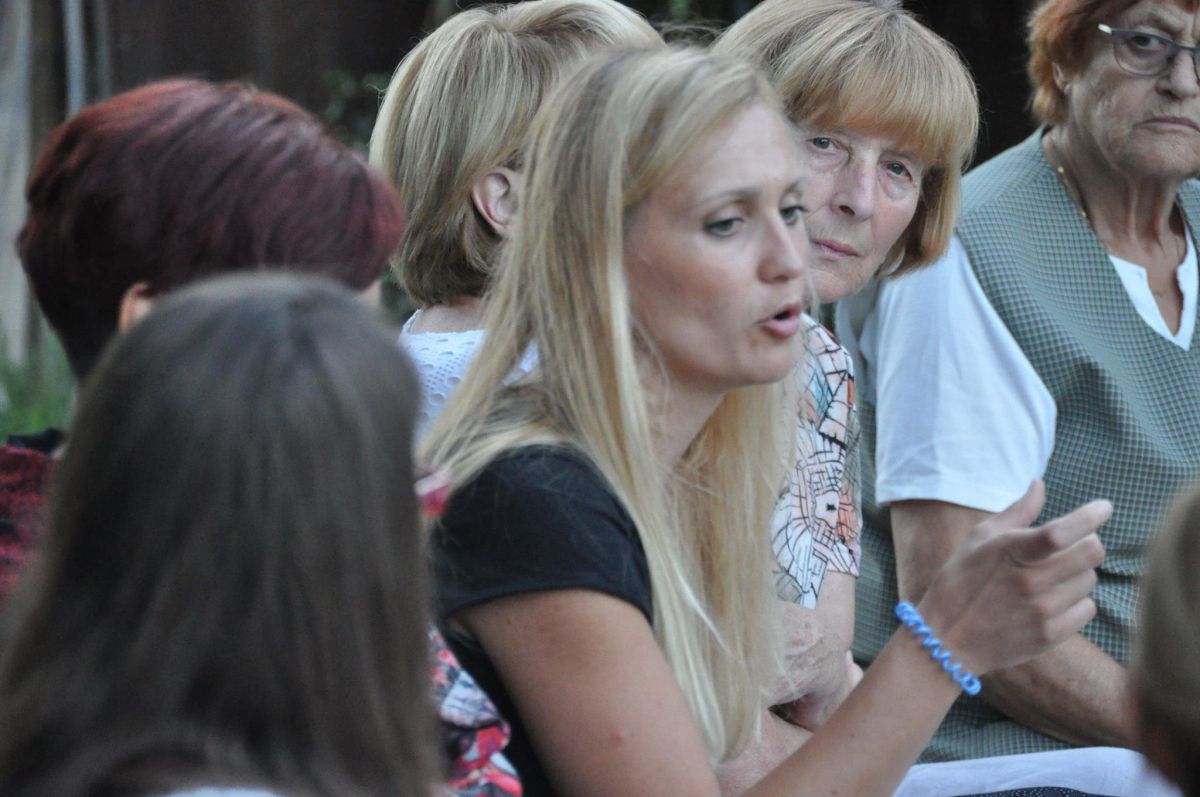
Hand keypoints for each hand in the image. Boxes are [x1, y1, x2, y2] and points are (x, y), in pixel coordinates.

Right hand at [917, 480, 1107, 676]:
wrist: (946, 640)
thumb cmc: (961, 581)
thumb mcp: (979, 539)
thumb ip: (1016, 512)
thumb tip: (1039, 484)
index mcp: (1010, 552)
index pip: (1061, 532)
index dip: (1089, 517)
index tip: (1104, 507)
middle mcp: (1029, 582)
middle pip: (1091, 553)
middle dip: (1088, 543)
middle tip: (1075, 545)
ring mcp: (1042, 611)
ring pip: (1089, 580)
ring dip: (1077, 574)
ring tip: (1050, 578)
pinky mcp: (1050, 636)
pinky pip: (1087, 609)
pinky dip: (1076, 601)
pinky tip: (1052, 601)